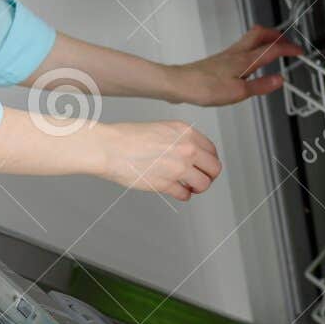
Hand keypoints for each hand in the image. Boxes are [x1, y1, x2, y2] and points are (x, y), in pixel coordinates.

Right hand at [95, 120, 221, 200]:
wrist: (110, 147)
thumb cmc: (128, 137)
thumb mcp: (162, 128)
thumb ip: (180, 139)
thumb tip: (192, 153)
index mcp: (186, 132)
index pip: (212, 150)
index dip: (209, 160)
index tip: (205, 166)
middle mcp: (186, 149)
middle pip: (214, 168)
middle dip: (209, 175)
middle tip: (201, 178)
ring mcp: (178, 167)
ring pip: (204, 184)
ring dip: (198, 187)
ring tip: (190, 187)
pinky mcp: (166, 184)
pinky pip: (185, 194)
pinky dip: (183, 195)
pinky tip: (178, 191)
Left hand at [171, 25, 303, 106]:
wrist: (180, 84)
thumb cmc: (204, 88)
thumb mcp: (239, 92)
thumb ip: (261, 85)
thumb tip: (279, 80)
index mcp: (245, 60)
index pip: (273, 49)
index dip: (289, 49)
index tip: (299, 51)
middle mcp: (236, 53)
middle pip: (260, 33)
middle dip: (277, 34)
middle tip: (286, 40)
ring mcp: (227, 55)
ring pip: (250, 38)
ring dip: (265, 38)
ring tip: (273, 45)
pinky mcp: (220, 60)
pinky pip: (242, 47)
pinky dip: (253, 48)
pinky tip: (250, 59)